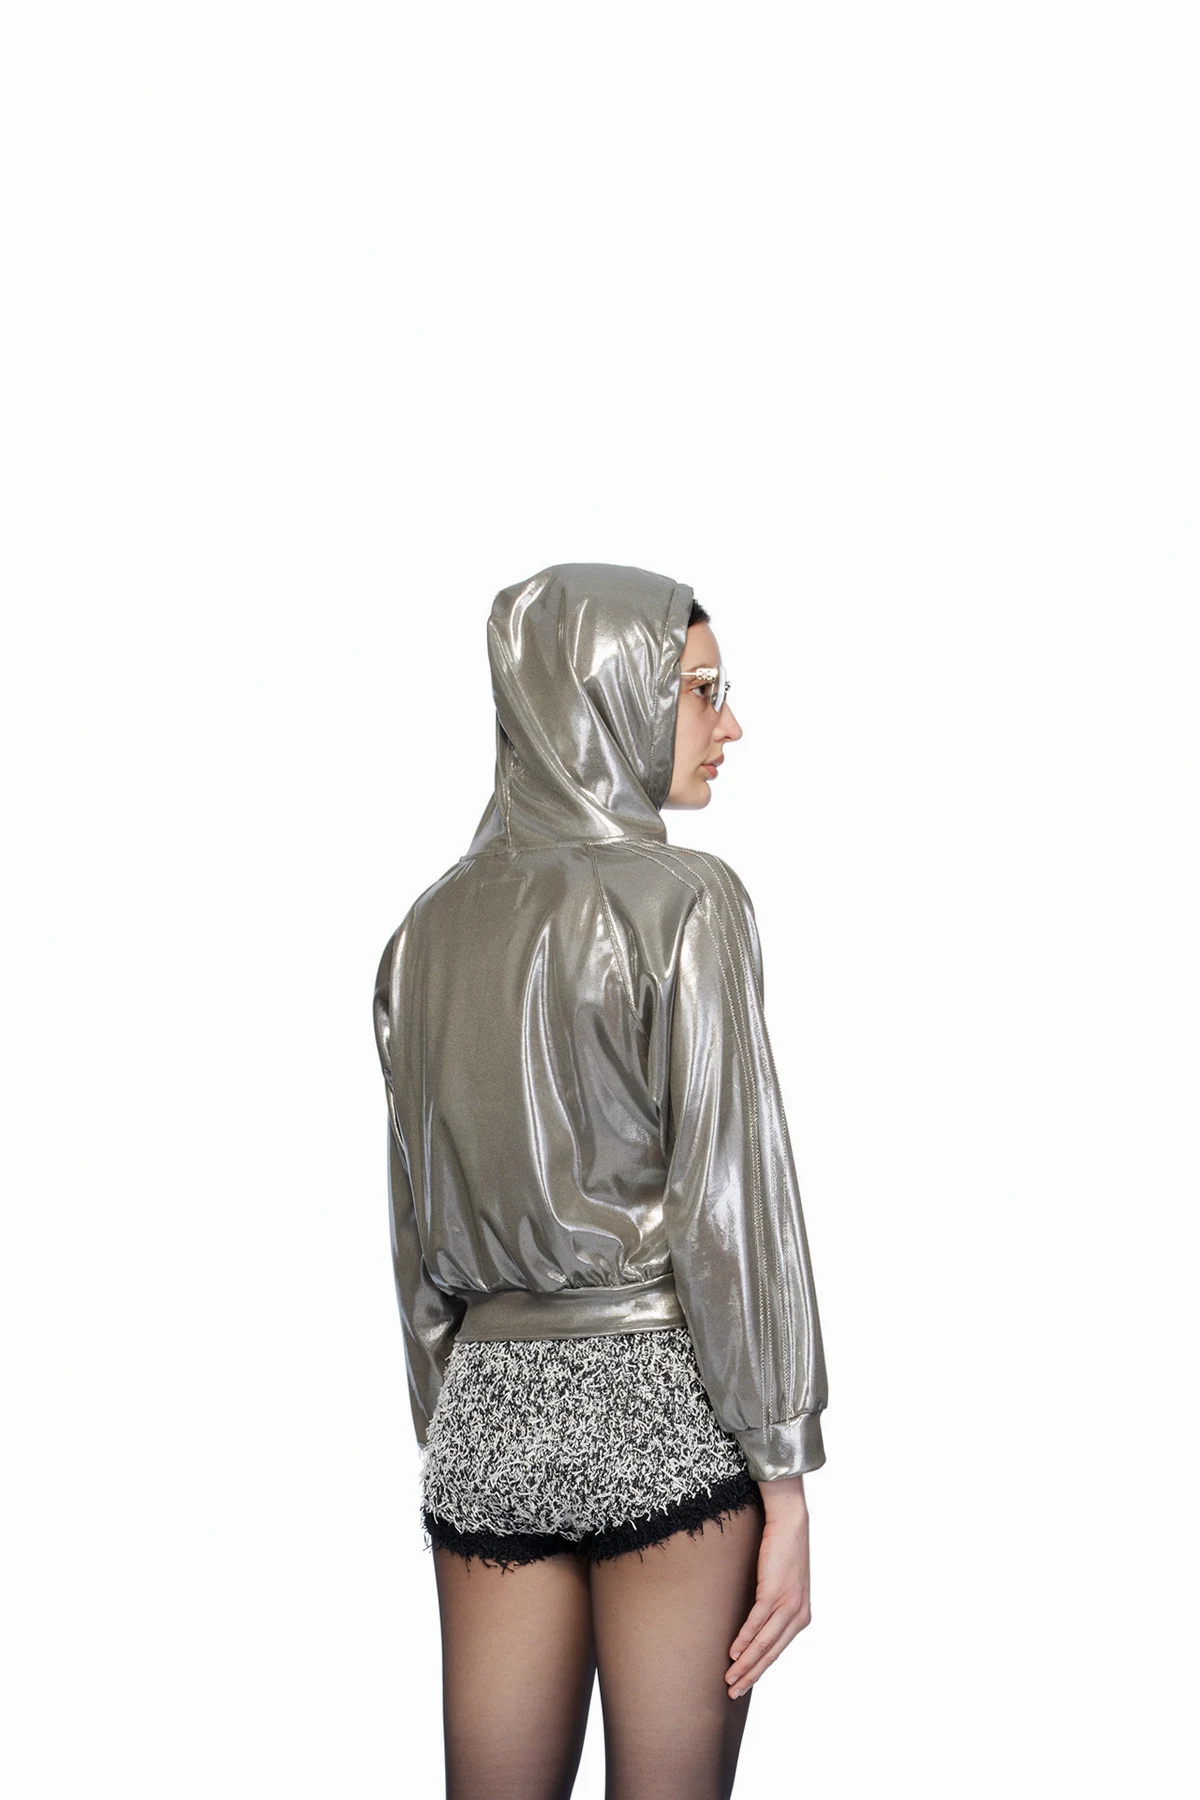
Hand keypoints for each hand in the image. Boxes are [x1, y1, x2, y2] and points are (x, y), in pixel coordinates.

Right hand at [726, 1478, 810, 1699]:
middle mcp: (798, 1615)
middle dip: (751, 1676)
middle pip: (771, 1653)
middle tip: (733, 1693)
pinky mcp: (774, 1592)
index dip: (759, 1670)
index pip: (777, 1651)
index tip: (744, 1685)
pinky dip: (744, 1639)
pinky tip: (733, 1652)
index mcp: (801, 1617)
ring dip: (745, 1664)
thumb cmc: (783, 1553)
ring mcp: (787, 1604)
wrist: (790, 1524)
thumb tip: (754, 1627)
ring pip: (764, 1643)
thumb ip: (774, 1609)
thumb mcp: (783, 1587)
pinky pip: (757, 1622)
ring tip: (729, 1678)